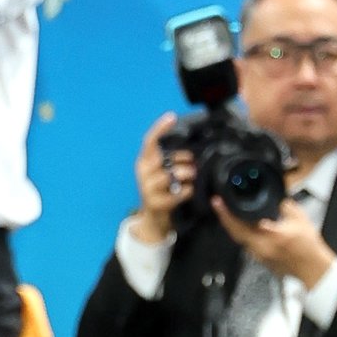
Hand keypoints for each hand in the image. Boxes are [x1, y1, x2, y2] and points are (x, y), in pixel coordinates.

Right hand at [129, 112, 189, 244]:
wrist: (154, 220)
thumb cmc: (162, 192)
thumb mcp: (161, 173)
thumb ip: (169, 159)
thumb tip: (190, 146)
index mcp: (143, 162)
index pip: (150, 141)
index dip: (160, 128)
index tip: (172, 117)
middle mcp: (143, 173)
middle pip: (162, 158)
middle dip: (181, 157)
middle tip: (193, 161)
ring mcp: (147, 189)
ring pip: (168, 175)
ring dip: (185, 173)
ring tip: (193, 174)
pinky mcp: (156, 203)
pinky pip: (175, 194)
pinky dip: (186, 191)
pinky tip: (190, 190)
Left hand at [214, 193, 334, 287]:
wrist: (313, 270)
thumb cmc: (309, 250)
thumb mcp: (300, 220)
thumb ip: (285, 206)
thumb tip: (277, 200)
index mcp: (269, 236)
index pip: (240, 224)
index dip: (226, 212)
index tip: (217, 201)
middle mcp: (260, 248)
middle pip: (234, 233)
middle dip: (224, 218)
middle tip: (218, 204)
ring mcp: (260, 256)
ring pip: (240, 240)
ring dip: (233, 226)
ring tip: (228, 213)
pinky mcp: (262, 261)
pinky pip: (247, 245)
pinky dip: (243, 234)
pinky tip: (243, 226)